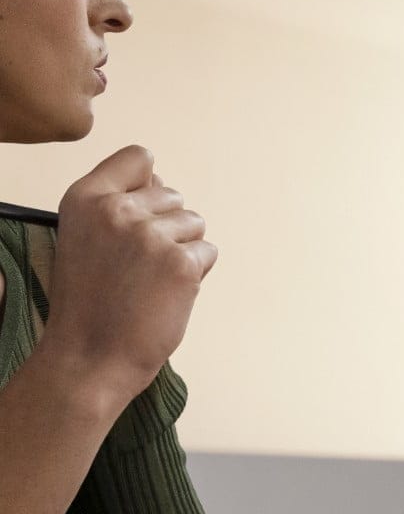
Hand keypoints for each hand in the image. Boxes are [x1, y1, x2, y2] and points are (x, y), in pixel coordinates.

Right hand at [38, 147, 216, 408]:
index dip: (148, 184)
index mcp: (85, 198)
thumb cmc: (92, 300)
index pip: (139, 157)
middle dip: (167, 226)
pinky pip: (208, 252)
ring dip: (183, 251)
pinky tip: (166, 294)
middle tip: (136, 267)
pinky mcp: (181, 262)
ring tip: (149, 281)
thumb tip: (162, 179)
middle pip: (173, 194)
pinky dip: (196, 273)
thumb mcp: (86, 238)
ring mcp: (150, 235)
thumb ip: (118, 204)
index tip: (136, 215)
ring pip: (194, 223)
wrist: (90, 356)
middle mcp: (116, 210)